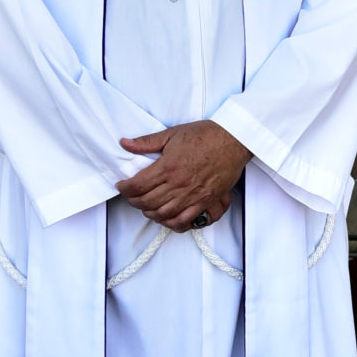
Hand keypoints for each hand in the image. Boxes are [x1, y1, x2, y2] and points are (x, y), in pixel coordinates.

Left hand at [116, 120, 251, 231]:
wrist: (233, 140)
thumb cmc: (206, 135)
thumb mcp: (172, 133)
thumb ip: (147, 142)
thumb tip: (126, 143)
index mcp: (168, 166)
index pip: (138, 185)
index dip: (125, 188)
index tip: (122, 186)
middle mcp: (179, 184)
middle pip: (147, 202)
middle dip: (134, 201)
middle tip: (131, 196)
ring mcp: (193, 195)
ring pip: (163, 214)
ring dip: (149, 213)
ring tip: (145, 206)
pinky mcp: (205, 201)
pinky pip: (185, 220)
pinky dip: (171, 223)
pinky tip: (165, 218)